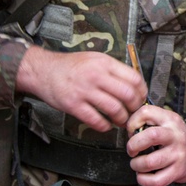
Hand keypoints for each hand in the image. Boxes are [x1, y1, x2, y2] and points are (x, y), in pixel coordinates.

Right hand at [15, 47, 146, 132]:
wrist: (43, 71)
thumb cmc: (71, 66)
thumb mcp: (95, 59)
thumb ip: (113, 70)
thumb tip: (134, 84)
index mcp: (104, 63)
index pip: (134, 78)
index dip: (142, 91)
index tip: (141, 97)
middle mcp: (96, 76)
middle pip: (127, 95)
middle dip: (135, 107)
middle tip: (134, 111)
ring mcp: (84, 91)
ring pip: (114, 109)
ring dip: (122, 119)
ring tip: (122, 121)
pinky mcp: (73, 105)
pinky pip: (96, 120)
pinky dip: (105, 126)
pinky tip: (106, 125)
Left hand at [125, 106, 185, 185]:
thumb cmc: (175, 137)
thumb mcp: (167, 121)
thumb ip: (149, 120)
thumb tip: (129, 129)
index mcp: (170, 119)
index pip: (146, 112)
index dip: (132, 122)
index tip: (132, 131)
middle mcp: (175, 135)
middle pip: (150, 136)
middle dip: (133, 145)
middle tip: (132, 150)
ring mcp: (178, 154)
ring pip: (150, 162)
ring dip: (136, 165)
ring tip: (137, 164)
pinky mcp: (178, 171)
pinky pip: (156, 180)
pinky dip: (144, 180)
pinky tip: (143, 175)